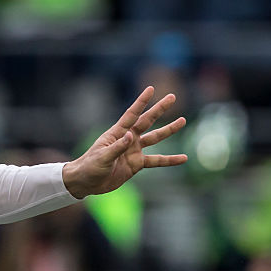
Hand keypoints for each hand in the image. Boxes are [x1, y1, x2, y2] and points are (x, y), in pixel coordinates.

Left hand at [62, 86, 186, 197]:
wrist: (87, 182)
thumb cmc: (90, 166)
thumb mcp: (102, 157)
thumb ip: (117, 148)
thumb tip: (130, 136)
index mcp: (117, 133)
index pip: (132, 114)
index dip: (141, 102)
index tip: (151, 89)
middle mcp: (127, 139)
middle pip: (147, 121)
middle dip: (159, 109)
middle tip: (172, 97)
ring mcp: (133, 151)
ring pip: (155, 138)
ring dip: (168, 130)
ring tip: (182, 121)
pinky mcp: (137, 164)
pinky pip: (157, 161)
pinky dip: (169, 160)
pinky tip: (183, 158)